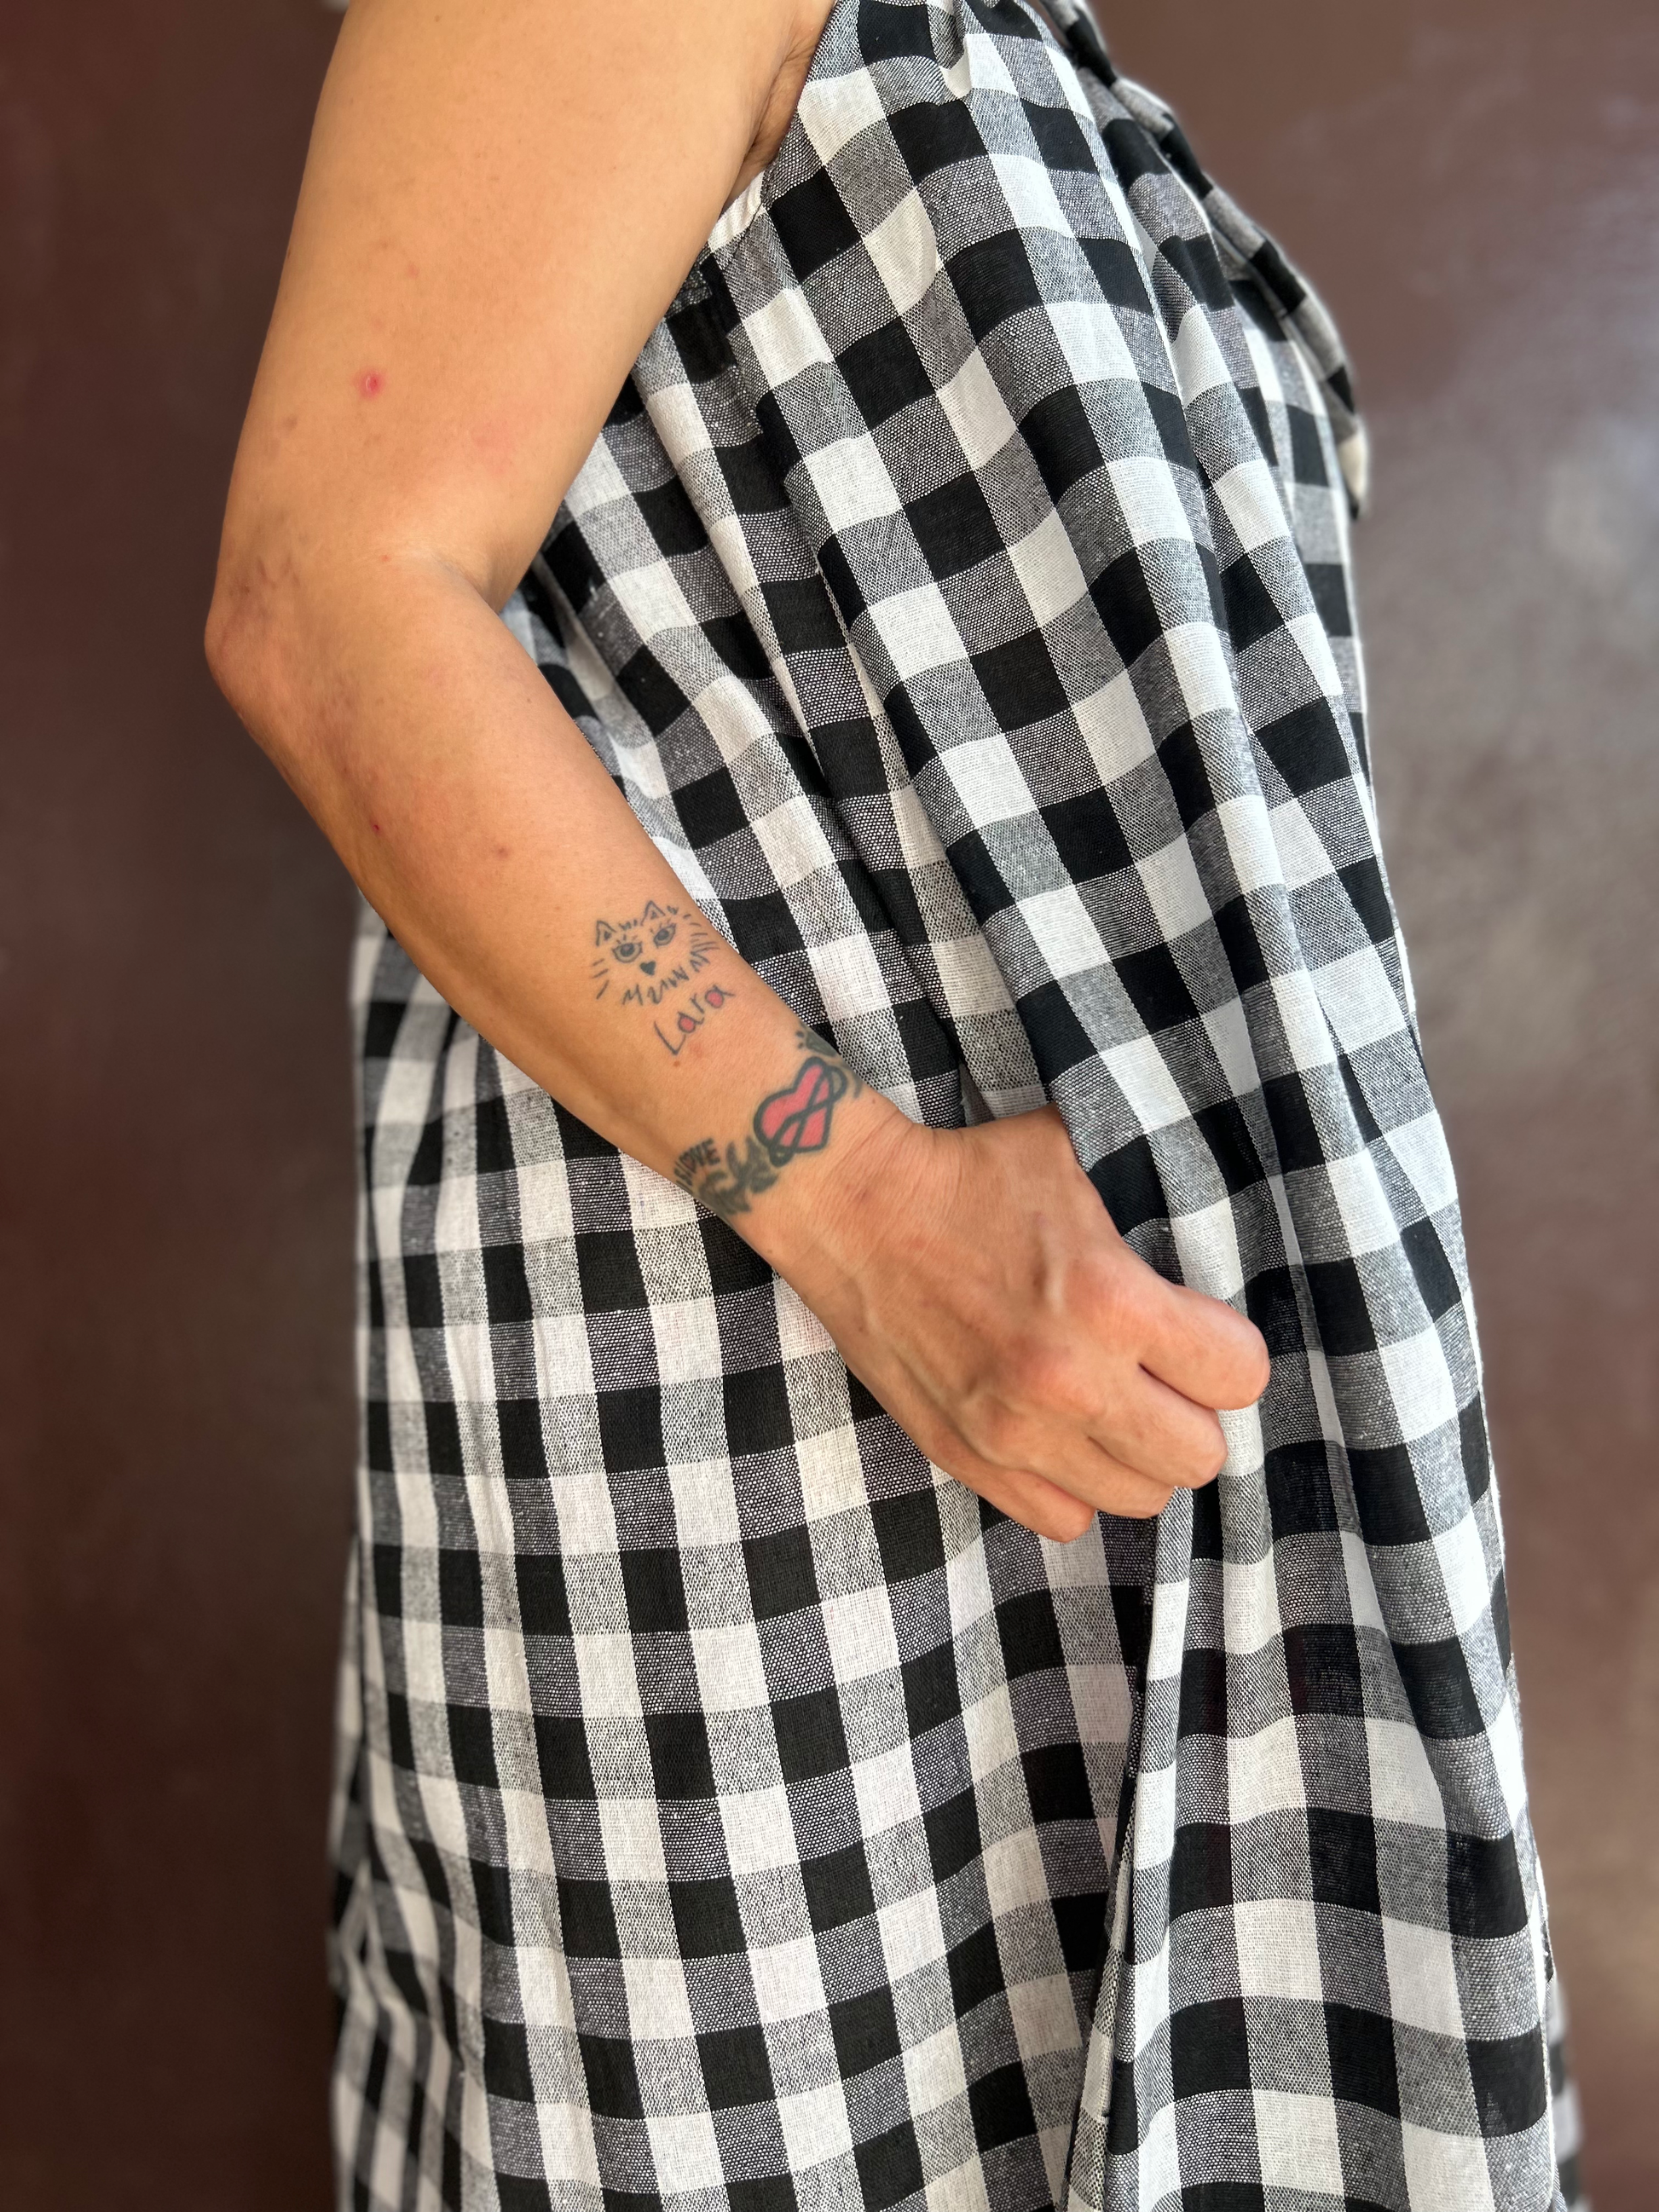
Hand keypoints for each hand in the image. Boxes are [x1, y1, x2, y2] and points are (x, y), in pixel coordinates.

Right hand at [769, 1104, 1269, 1541]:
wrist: (854, 1211)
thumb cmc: (970, 1175)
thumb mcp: (1078, 1159)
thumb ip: (1149, 1200)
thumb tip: (1208, 1217)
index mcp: (1112, 1300)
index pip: (1239, 1376)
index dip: (1230, 1355)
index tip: (1203, 1337)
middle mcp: (1071, 1380)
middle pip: (1199, 1456)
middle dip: (1193, 1414)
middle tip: (1164, 1379)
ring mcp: (1015, 1431)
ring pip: (1139, 1499)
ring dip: (1137, 1455)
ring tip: (1114, 1408)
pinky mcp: (968, 1457)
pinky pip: (1064, 1520)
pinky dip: (1075, 1486)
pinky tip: (1064, 1437)